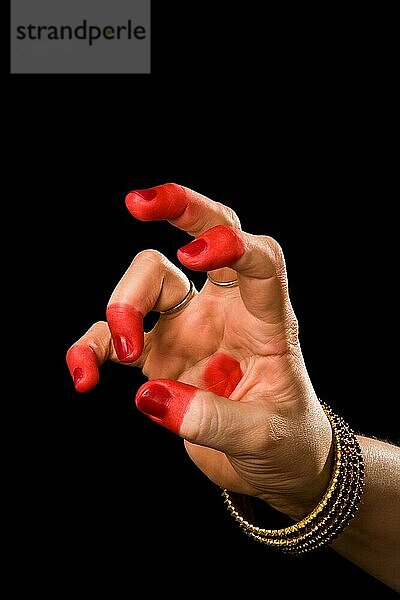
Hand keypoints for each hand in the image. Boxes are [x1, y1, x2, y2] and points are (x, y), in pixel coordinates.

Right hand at [67, 184, 331, 519]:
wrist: (274, 462)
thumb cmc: (286, 441)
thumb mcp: (265, 437)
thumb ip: (213, 420)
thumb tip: (151, 397)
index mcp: (265, 320)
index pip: (259, 261)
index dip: (230, 242)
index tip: (193, 253)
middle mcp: (225, 312)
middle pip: (202, 236)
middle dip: (176, 209)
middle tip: (136, 202)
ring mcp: (188, 329)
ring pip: (149, 279)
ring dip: (124, 303)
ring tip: (126, 354)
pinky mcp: (158, 355)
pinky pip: (114, 336)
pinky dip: (92, 348)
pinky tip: (85, 375)